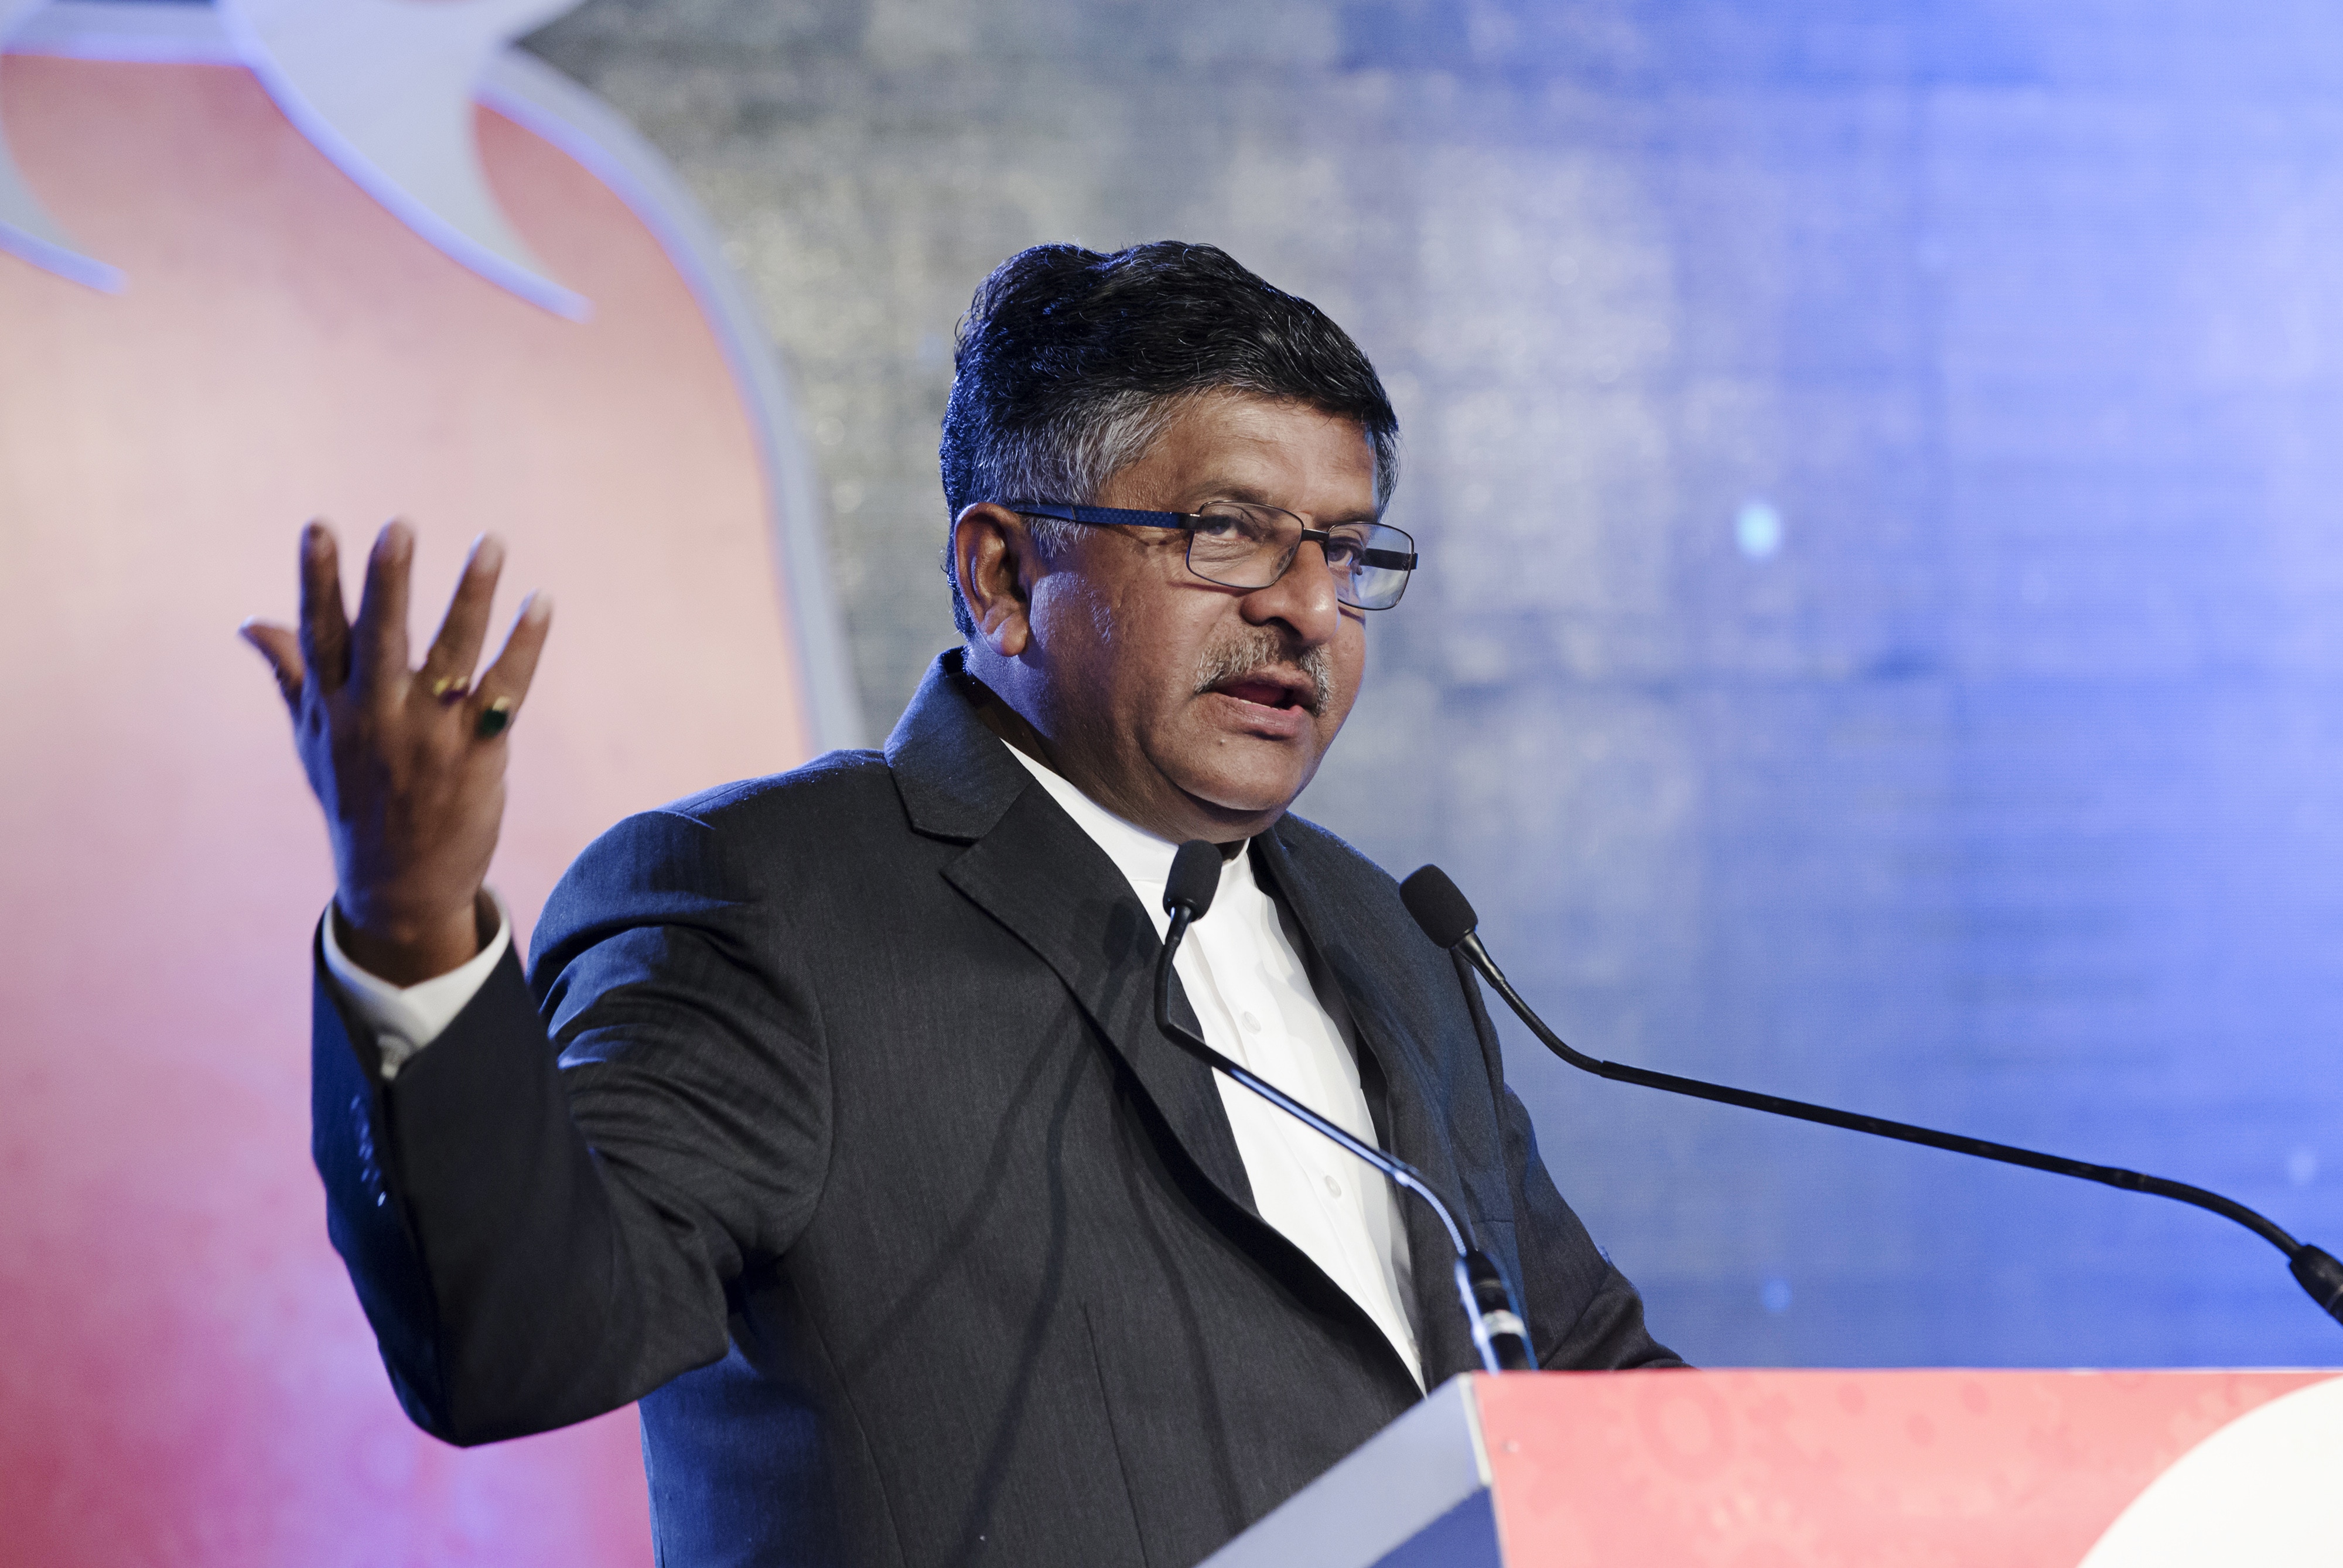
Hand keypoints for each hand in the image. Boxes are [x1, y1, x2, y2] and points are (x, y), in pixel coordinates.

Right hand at [241, 521, 551, 983]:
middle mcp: (375, 717)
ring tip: (491, 543)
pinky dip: (524, 646)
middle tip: (398, 526)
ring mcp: (427, 736)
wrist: (399, 885)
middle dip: (388, 581)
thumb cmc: (355, 800)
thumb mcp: (312, 741)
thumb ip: (292, 675)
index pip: (319, 633)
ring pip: (452, 655)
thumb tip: (251, 622)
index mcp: (331, 708)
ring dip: (472, 596)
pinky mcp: (476, 754)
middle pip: (380, 638)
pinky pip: (504, 690)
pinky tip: (540, 604)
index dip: (317, 579)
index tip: (318, 525)